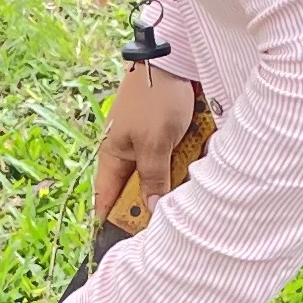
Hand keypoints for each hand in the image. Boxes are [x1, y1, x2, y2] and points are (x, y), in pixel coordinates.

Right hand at [93, 61, 195, 228]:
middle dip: (152, 203)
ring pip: (159, 175)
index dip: (110, 221)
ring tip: (188, 191)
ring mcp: (147, 142)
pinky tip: (197, 165)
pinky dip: (184, 162)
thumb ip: (154, 178)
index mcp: (113, 156)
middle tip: (169, 220)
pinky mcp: (166, 133)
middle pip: (136, 190)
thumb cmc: (157, 99)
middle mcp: (127, 152)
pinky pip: (173, 158)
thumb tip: (152, 212)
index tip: (117, 244)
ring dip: (173, 181)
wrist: (174, 58)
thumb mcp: (156, 144)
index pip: (105, 198)